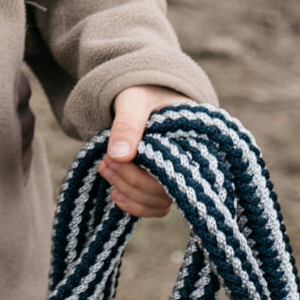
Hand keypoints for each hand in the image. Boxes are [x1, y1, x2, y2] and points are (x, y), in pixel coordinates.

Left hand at [99, 84, 188, 217]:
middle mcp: (192, 163)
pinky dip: (135, 205)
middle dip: (130, 180)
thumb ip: (127, 124)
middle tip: (105, 162)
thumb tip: (120, 157)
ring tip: (105, 168)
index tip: (113, 159)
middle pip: (165, 190)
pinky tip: (115, 192)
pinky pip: (156, 206)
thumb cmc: (144, 93)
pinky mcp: (166, 183)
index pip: (177, 173)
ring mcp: (179, 175)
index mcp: (195, 142)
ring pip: (159, 201)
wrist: (145, 93)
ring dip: (128, 192)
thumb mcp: (134, 101)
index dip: (143, 174)